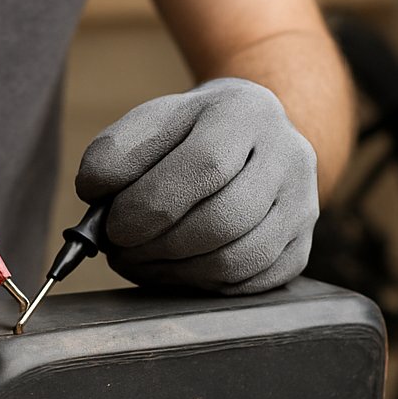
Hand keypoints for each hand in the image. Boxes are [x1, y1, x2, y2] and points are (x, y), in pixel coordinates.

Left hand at [74, 78, 316, 293]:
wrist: (250, 136)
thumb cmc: (189, 134)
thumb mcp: (150, 124)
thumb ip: (114, 153)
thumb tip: (94, 196)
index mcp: (246, 113)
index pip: (205, 167)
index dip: (152, 206)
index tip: (114, 227)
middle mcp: (289, 156)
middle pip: (222, 221)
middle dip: (159, 247)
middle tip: (122, 253)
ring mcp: (303, 205)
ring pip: (238, 259)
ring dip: (177, 273)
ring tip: (142, 263)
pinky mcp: (303, 245)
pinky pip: (251, 282)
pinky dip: (204, 285)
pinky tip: (177, 269)